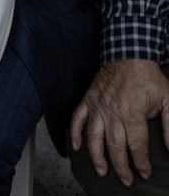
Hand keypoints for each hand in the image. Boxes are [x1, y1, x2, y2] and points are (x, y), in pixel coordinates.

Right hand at [70, 60, 168, 184]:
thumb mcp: (168, 99)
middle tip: (126, 179)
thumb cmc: (149, 78)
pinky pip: (77, 119)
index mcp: (132, 114)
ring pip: (93, 137)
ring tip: (101, 171)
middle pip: (114, 146)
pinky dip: (74, 133)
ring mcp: (97, 107)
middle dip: (120, 166)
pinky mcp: (88, 101)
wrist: (128, 55)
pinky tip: (75, 147)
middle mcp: (112, 113)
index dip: (141, 162)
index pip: (136, 146)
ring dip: (96, 156)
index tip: (144, 172)